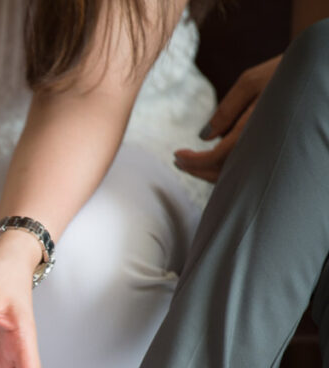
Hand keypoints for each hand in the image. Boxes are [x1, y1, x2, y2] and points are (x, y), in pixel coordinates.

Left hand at [174, 55, 281, 182]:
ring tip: (188, 161)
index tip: (176, 155)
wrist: (315, 70)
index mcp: (257, 129)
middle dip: (197, 170)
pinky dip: (225, 165)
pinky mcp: (271, 146)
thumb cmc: (283, 71)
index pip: (218, 157)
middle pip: (225, 172)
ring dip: (209, 170)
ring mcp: (268, 147)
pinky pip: (246, 164)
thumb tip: (204, 138)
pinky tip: (210, 156)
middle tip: (178, 161)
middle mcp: (264, 143)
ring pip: (237, 172)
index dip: (194, 162)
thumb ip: (226, 110)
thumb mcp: (250, 82)